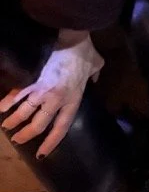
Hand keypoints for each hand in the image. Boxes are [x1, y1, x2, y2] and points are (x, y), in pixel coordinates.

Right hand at [0, 32, 103, 157]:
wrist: (71, 37)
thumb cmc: (85, 52)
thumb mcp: (97, 65)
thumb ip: (95, 75)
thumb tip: (95, 78)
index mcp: (73, 99)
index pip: (62, 127)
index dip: (51, 142)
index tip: (41, 154)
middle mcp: (56, 100)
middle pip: (39, 124)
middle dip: (27, 134)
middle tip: (17, 139)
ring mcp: (42, 91)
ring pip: (24, 112)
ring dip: (14, 121)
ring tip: (7, 126)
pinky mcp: (31, 80)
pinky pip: (16, 94)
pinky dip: (7, 102)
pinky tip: (1, 108)